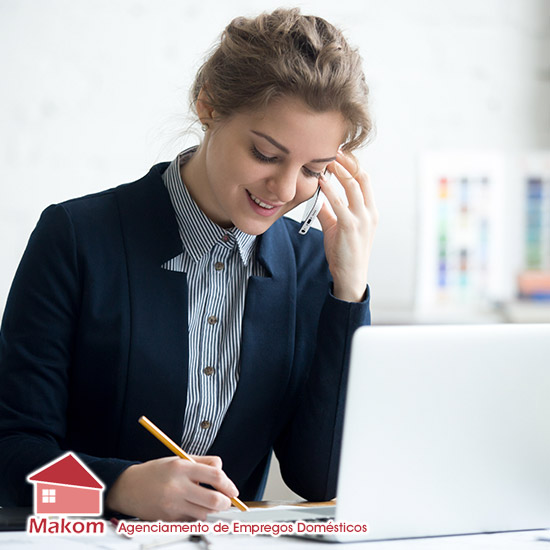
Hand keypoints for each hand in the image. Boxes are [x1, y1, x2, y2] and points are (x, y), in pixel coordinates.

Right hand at [105, 455, 238, 520]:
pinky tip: (192, 507)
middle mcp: (177, 487)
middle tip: (227, 500)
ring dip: (212, 509)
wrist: (128, 488)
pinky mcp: (169, 519)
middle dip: (225, 502)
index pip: (215, 476)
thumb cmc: (155, 472)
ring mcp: (173, 505)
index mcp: (181, 468)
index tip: (232, 489)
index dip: (228, 484)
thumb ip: (203, 462)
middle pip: (214, 500)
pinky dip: (197, 515)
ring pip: (205, 513)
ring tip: (207, 501)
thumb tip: (221, 469)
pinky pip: (192, 520)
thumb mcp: (178, 459)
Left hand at [317, 150, 377, 301]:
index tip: (339, 153)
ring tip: (326, 159)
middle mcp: (369, 212)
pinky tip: (320, 180)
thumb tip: (319, 198)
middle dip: (347, 161)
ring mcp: (361, 219)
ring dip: (339, 170)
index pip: (364, 180)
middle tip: (332, 149)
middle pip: (360, 177)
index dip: (352, 164)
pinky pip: (339, 202)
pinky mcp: (349, 227)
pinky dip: (329, 189)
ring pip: (352, 185)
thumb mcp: (337, 227)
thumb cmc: (345, 253)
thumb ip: (329, 211)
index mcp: (370, 211)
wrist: (350, 276)